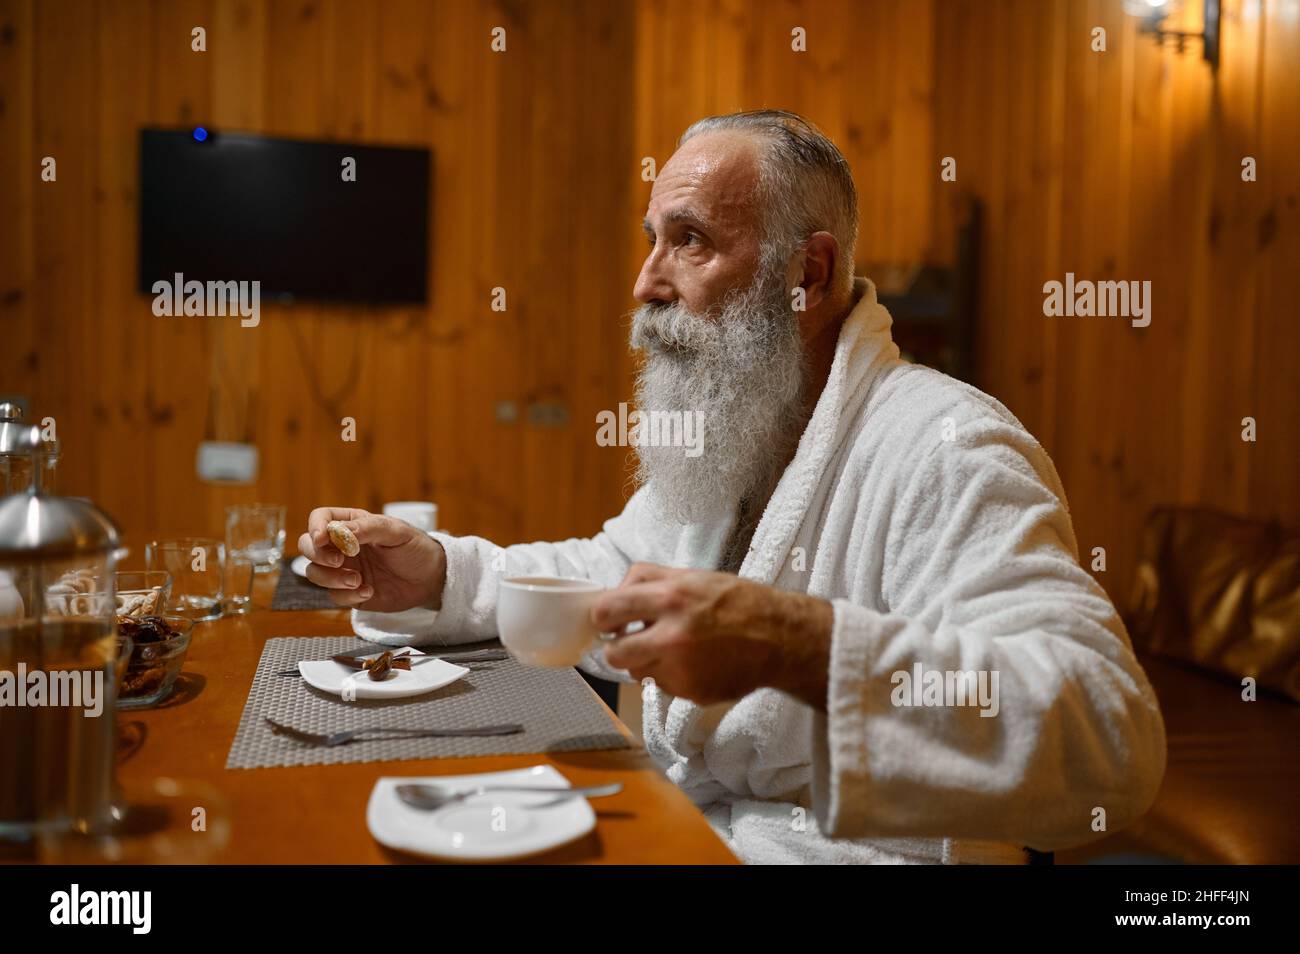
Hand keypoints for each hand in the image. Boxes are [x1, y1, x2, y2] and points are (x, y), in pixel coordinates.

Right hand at [297, 507, 446, 612]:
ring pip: (315, 573)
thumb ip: (368, 529)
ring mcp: (344, 570)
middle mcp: (342, 546)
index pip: (321, 518)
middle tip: (339, 562)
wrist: (431, 579)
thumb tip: (336, 531)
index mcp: (352, 524)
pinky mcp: (349, 593)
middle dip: (316, 555)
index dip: (316, 527)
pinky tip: (369, 591)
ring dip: (331, 578)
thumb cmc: (415, 548)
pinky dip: (347, 595)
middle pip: (308, 546)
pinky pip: (333, 595)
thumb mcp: (397, 532)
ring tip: (358, 580)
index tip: (323, 539)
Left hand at [590, 563, 833, 707]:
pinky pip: (662, 686)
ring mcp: (682, 669)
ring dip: (646, 662)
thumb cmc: (738, 602)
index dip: (603, 617)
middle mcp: (673, 635)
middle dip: (618, 647)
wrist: (780, 637)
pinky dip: (671, 676)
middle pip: (614, 654)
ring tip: (673, 649)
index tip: (609, 620)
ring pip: (636, 673)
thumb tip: (613, 594)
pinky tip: (694, 662)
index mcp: (671, 598)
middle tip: (631, 640)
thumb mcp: (693, 576)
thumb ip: (649, 581)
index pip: (607, 610)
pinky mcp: (691, 692)